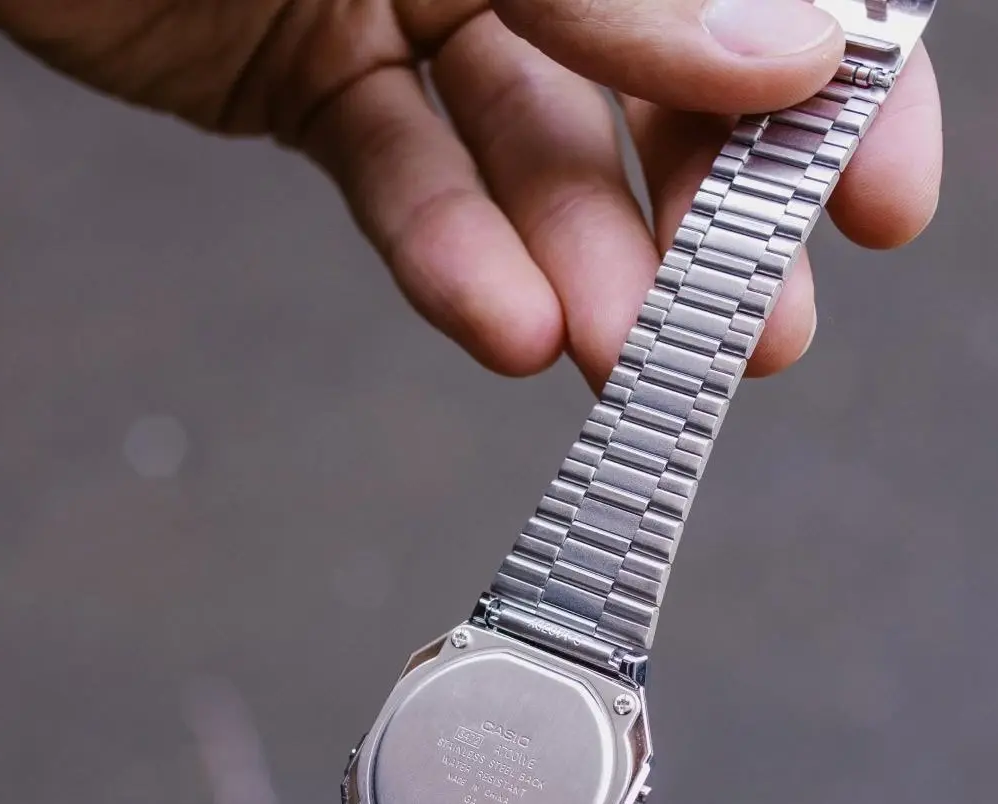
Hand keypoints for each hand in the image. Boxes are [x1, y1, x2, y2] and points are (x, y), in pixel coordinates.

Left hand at [0, 0, 941, 385]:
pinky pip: (400, 179)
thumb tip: (784, 57)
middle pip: (652, 78)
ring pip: (529, 153)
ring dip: (585, 268)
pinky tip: (504, 330)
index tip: (877, 199)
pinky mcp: (312, 78)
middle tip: (752, 334)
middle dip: (709, 217)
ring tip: (627, 361)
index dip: (835, 82)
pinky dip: (450, 260)